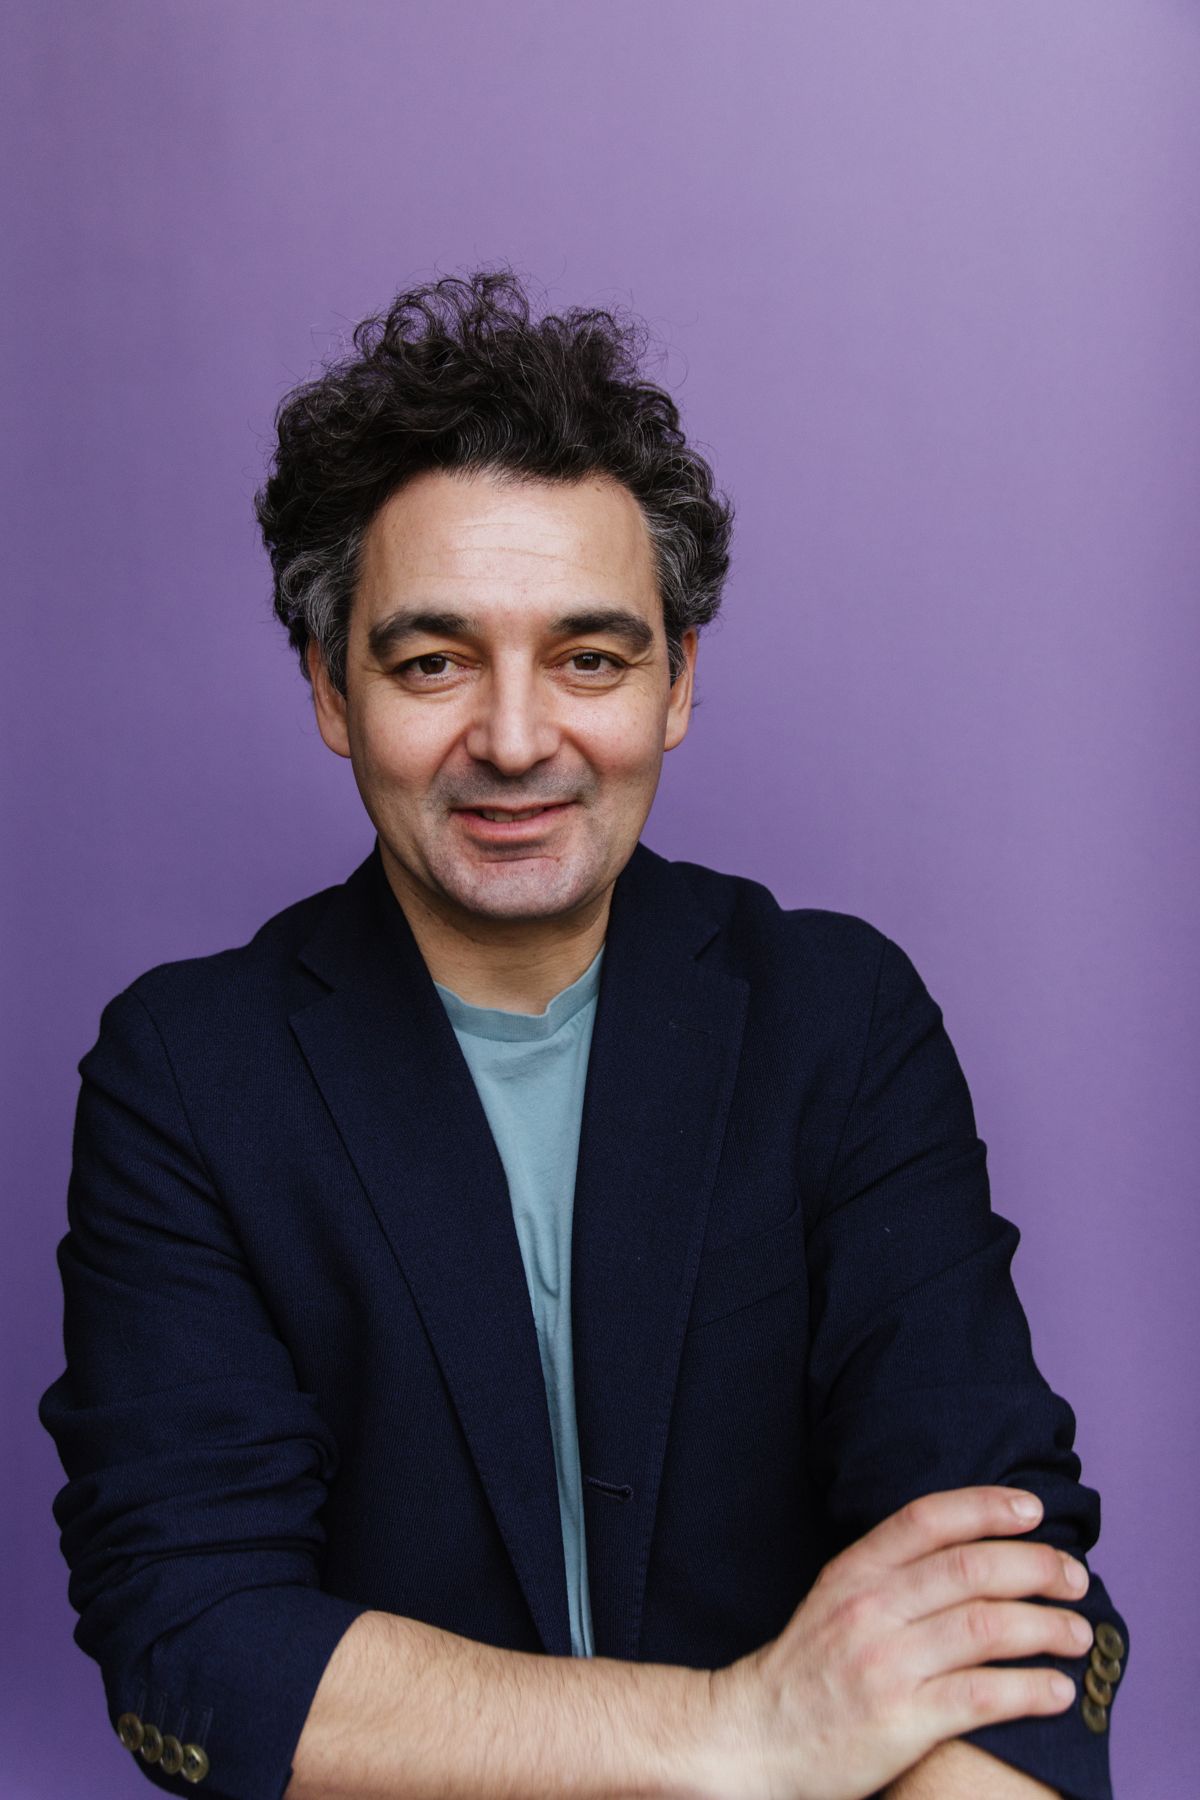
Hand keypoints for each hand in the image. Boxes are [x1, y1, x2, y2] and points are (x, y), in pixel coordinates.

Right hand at [705, 1486, 1090, 1799]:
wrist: (753, 1737)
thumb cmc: (806, 1669)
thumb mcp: (835, 1598)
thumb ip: (890, 1573)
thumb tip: (970, 1550)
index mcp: (855, 1572)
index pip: (927, 1519)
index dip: (985, 1506)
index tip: (1033, 1510)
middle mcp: (871, 1609)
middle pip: (970, 1569)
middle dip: (1036, 1567)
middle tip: (1075, 1578)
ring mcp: (886, 1664)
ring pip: (985, 1627)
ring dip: (1046, 1627)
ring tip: (1079, 1633)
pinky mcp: (902, 1720)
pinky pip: (982, 1696)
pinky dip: (1030, 1689)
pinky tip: (1057, 1690)